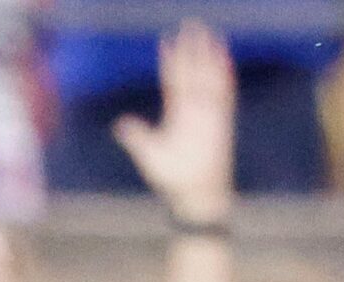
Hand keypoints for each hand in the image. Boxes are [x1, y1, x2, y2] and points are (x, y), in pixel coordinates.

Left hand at [115, 23, 235, 226]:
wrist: (195, 195)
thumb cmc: (174, 179)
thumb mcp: (149, 154)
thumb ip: (137, 136)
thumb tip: (120, 124)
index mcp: (178, 115)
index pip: (174, 81)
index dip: (171, 62)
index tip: (167, 41)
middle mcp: (194, 110)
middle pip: (193, 71)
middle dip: (192, 48)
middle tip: (191, 25)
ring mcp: (208, 113)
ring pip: (208, 76)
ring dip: (208, 55)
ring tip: (209, 32)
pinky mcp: (221, 121)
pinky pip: (223, 94)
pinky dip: (223, 75)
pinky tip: (223, 57)